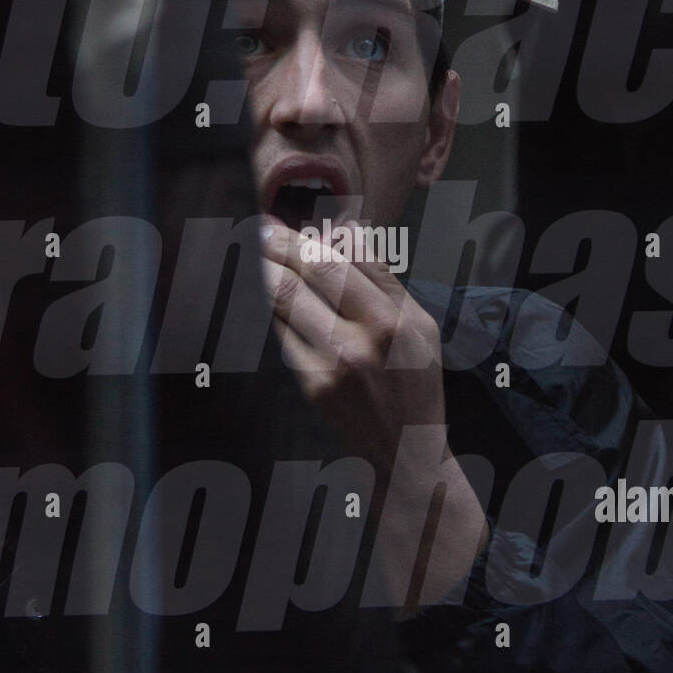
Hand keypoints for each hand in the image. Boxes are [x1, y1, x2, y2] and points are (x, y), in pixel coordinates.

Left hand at [260, 220, 445, 480]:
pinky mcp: (312, 384)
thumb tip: (347, 234)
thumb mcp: (422, 327)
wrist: (405, 452)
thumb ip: (386, 281)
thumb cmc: (416, 383)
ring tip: (250, 252)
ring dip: (263, 270)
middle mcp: (366, 337)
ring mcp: (335, 362)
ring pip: (286, 299)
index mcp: (396, 318)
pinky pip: (281, 333)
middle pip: (312, 269)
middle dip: (280, 242)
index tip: (288, 220)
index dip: (313, 233)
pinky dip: (269, 309)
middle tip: (258, 228)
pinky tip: (259, 295)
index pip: (348, 257)